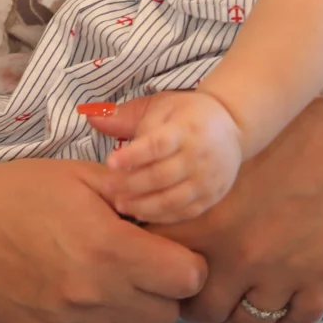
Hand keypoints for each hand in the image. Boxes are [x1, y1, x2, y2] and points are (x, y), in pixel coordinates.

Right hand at [0, 157, 206, 322]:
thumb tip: (173, 212)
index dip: (185, 263)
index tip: (166, 251)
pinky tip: (59, 290)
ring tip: (89, 274)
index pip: (189, 279)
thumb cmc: (16, 192)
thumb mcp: (79, 176)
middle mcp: (94, 294)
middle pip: (166, 315)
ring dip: (119, 307)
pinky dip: (83, 320)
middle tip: (134, 265)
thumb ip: (133, 195)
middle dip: (160, 291)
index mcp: (110, 249)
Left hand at [81, 90, 242, 223]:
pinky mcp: (213, 195)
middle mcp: (199, 155)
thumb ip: (124, 116)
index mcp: (185, 129)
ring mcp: (208, 178)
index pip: (157, 145)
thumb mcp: (158, 106)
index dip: (133, 156)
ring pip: (174, 198)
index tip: (110, 163)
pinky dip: (163, 216)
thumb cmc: (186, 114)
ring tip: (120, 204)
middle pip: (162, 176)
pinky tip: (142, 214)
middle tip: (107, 189)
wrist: (232, 125)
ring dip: (145, 205)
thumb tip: (89, 116)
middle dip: (132, 184)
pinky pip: (186, 211)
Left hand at [151, 98, 322, 322]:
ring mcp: (278, 271)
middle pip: (201, 311)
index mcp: (198, 222)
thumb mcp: (204, 142)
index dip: (161, 277)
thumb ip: (153, 154)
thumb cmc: (271, 130)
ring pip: (246, 322)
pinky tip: (278, 314)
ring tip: (241, 302)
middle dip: (200, 306)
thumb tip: (98, 139)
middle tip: (207, 294)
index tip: (170, 271)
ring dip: (240, 316)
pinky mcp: (320, 279)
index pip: (160, 274)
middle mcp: (232, 255)